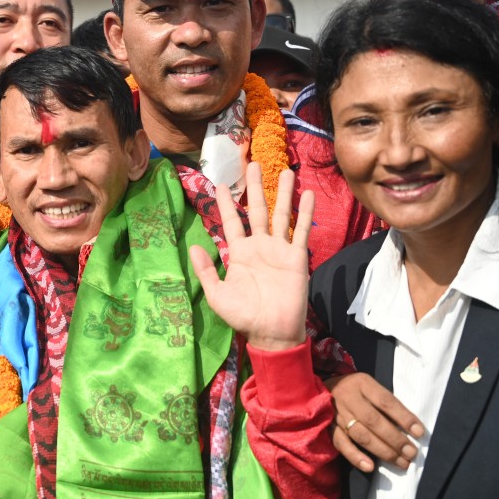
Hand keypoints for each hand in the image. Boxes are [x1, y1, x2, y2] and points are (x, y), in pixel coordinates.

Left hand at [190, 162, 314, 350]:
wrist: (271, 333)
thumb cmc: (243, 316)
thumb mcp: (217, 294)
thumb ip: (205, 270)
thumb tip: (192, 246)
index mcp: (239, 253)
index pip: (231, 222)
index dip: (227, 204)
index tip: (221, 184)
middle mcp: (259, 246)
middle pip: (256, 210)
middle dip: (255, 188)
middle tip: (253, 164)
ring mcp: (279, 249)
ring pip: (280, 214)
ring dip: (282, 193)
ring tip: (285, 171)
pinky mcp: (297, 257)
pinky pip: (301, 230)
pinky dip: (305, 212)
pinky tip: (307, 194)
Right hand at [326, 372, 423, 471]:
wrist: (321, 387)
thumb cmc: (354, 389)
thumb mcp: (369, 386)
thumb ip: (385, 402)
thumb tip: (410, 428)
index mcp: (361, 383)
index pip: (385, 401)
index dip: (403, 417)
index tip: (419, 432)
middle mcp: (347, 397)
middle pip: (373, 420)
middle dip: (395, 439)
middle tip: (411, 453)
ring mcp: (336, 413)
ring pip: (360, 434)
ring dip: (382, 451)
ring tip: (400, 462)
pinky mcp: (328, 427)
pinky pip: (341, 443)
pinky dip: (355, 456)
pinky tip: (370, 467)